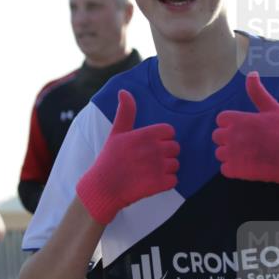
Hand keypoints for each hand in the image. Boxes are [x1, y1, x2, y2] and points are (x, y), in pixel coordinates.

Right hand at [76, 90, 179, 224]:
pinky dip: (166, 183)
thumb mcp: (116, 133)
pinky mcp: (159, 184)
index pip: (169, 131)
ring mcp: (158, 167)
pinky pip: (174, 180)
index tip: (149, 146)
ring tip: (148, 172)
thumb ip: (126, 112)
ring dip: (166, 169)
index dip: (162, 138)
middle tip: (148, 161)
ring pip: (175, 164)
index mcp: (145, 134)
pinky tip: (151, 182)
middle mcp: (154, 149)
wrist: (103, 188)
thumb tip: (124, 91)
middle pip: (175, 147)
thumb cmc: (110, 159)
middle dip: (165, 154)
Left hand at [212, 71, 278, 195]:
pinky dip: (233, 169)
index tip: (245, 128)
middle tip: (248, 143)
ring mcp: (233, 154)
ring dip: (230, 154)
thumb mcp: (274, 109)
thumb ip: (258, 92)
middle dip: (228, 138)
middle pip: (217, 136)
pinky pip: (225, 169)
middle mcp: (233, 136)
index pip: (221, 119)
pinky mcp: (236, 171)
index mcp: (240, 120)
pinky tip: (248, 166)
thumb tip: (252, 73)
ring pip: (220, 153)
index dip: (231, 123)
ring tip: (248, 155)